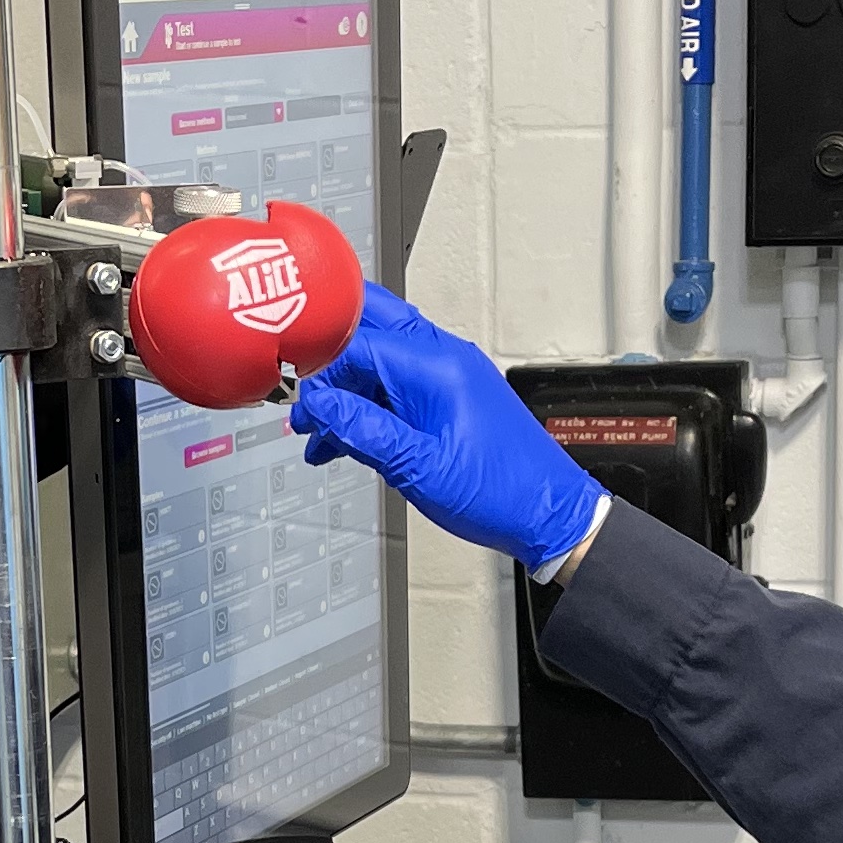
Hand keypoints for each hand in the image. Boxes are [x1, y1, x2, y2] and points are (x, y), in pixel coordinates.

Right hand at [291, 286, 607, 573]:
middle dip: (327, 360)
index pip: (357, 344)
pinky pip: (396, 385)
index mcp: (437, 365)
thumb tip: (316, 405)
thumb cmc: (501, 491)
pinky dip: (367, 407)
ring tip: (317, 434)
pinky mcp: (450, 395)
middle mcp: (444, 357)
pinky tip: (345, 439)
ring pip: (379, 360)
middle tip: (295, 389)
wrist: (547, 513)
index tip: (297, 403)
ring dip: (344, 392)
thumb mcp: (417, 466)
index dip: (319, 372)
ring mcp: (448, 374)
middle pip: (369, 328)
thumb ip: (361, 430)